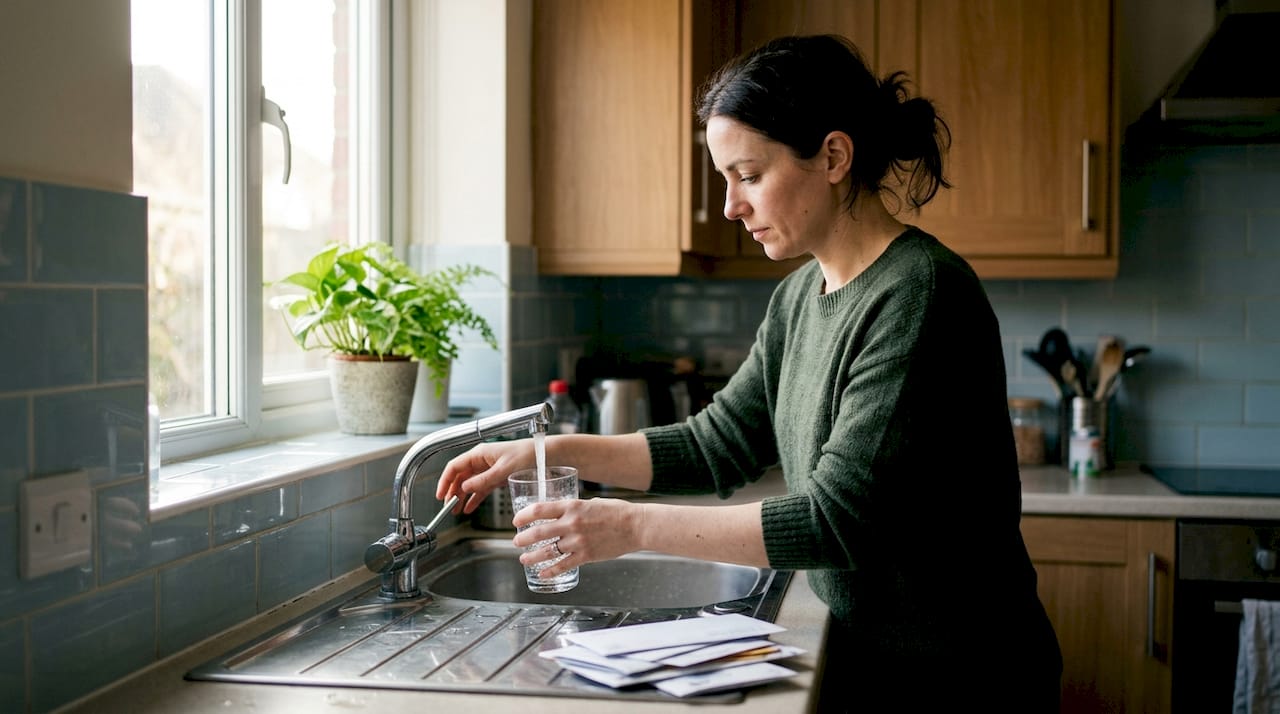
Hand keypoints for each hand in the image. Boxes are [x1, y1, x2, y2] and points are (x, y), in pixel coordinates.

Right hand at [436, 438, 534, 513]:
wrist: (547, 455)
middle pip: (460, 476)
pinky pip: (481, 489)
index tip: (440, 494)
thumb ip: (484, 480)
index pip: (455, 466)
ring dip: (461, 497)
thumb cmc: (528, 455)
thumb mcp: (504, 469)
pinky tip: (468, 508)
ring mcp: (489, 469)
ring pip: (469, 484)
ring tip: (455, 510)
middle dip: (451, 491)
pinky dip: (474, 498)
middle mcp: (482, 460)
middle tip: (447, 507)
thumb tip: (465, 488)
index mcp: (480, 453)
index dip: (445, 480)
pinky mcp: (497, 477)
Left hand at [512, 497, 641, 576]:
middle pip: (538, 532)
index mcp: (572, 506)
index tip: (517, 520)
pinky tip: (542, 573)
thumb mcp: (590, 502)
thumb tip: (559, 513)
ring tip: (524, 559)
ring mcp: (578, 541)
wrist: (636, 526)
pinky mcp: (586, 556)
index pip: (539, 509)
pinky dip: (550, 571)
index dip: (523, 515)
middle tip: (517, 541)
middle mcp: (572, 523)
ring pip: (547, 551)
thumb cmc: (617, 512)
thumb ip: (573, 508)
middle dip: (523, 538)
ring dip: (532, 556)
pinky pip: (563, 565)